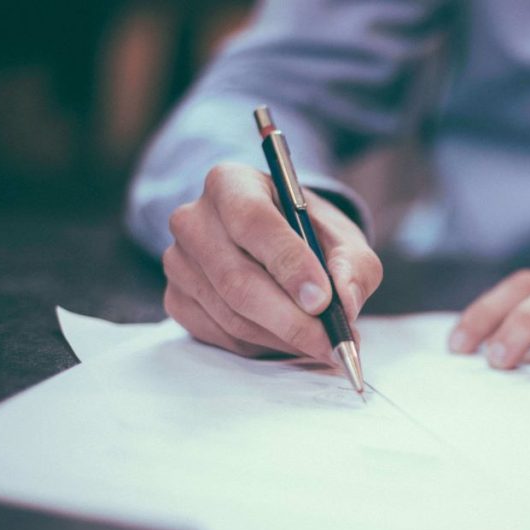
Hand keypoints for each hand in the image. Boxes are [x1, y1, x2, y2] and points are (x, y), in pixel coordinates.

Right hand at [161, 162, 381, 360]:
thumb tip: (345, 303)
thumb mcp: (343, 238)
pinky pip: (222, 335)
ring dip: (283, 338)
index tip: (322, 300)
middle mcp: (194, 219)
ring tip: (323, 343)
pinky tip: (290, 339)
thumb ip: (353, 266)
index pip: (253, 222)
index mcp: (231, 184)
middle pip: (237, 279)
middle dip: (291, 319)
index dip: (289, 264)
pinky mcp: (177, 300)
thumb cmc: (309, 235)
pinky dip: (263, 346)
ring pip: (232, 315)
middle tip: (332, 342)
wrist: (278, 244)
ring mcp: (179, 262)